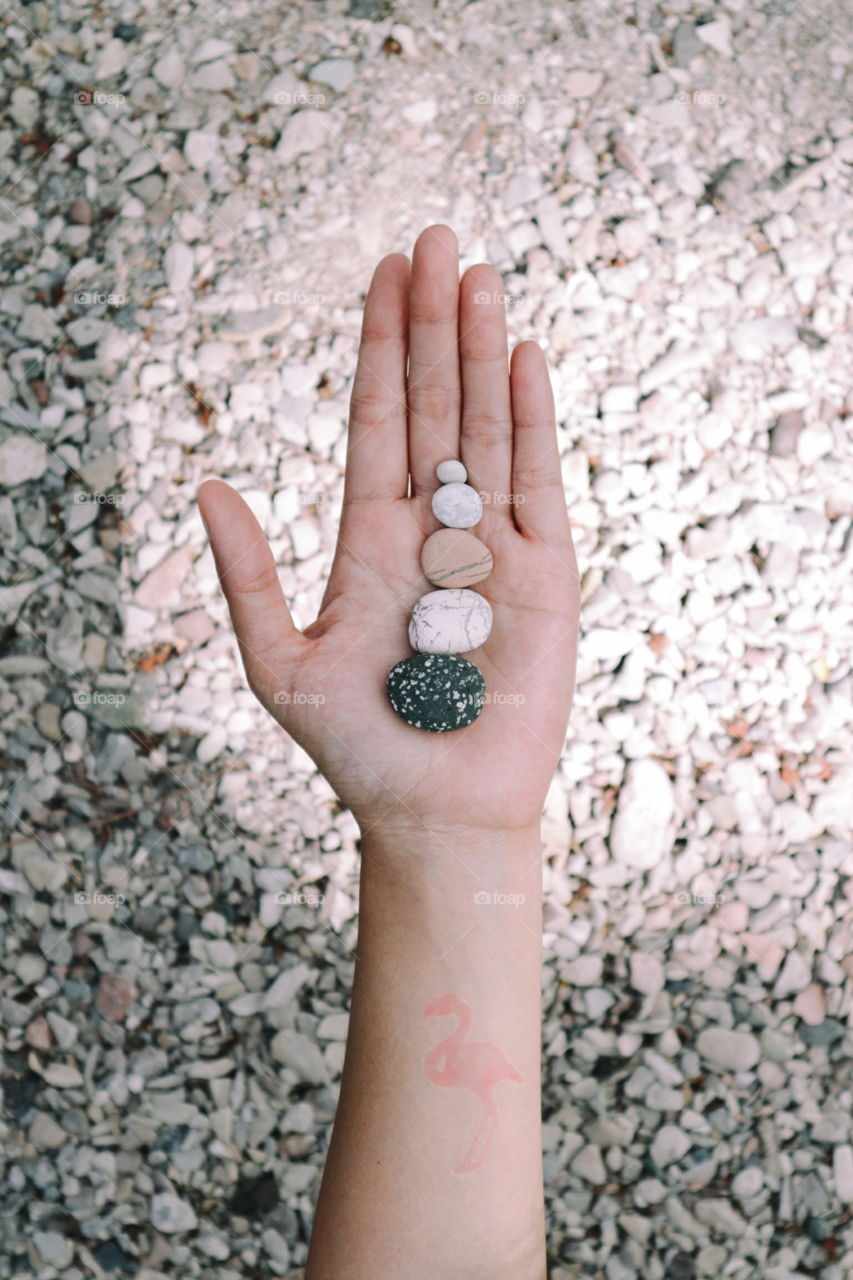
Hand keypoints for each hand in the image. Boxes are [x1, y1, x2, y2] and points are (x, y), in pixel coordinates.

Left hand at [197, 224, 579, 842]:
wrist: (437, 810)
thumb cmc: (358, 748)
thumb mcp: (279, 663)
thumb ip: (246, 574)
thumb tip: (208, 483)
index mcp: (370, 536)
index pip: (375, 421)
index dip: (377, 348)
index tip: (383, 273)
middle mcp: (433, 526)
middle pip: (432, 404)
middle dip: (431, 324)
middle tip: (434, 238)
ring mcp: (492, 543)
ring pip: (486, 426)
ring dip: (481, 351)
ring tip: (478, 274)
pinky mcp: (544, 571)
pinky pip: (538, 480)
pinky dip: (531, 418)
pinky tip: (523, 357)